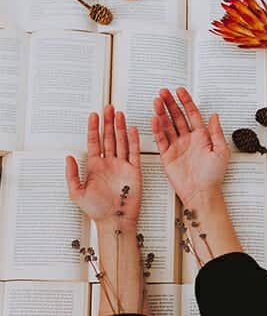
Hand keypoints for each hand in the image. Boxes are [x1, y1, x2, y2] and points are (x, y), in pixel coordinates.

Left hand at [66, 105, 141, 226]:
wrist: (115, 220)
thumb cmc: (96, 209)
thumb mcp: (77, 193)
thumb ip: (72, 174)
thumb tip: (68, 156)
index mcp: (95, 166)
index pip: (94, 142)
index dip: (93, 128)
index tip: (93, 115)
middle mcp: (109, 163)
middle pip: (108, 137)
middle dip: (108, 122)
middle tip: (108, 108)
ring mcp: (122, 165)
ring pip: (121, 141)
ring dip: (120, 128)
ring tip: (119, 114)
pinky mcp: (134, 170)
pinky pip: (134, 152)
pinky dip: (134, 140)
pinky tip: (132, 130)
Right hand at [151, 88, 229, 206]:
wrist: (201, 193)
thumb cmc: (213, 175)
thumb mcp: (221, 151)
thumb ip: (216, 132)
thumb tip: (214, 115)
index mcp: (201, 137)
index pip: (192, 114)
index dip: (186, 102)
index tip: (180, 91)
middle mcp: (188, 139)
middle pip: (177, 117)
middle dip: (170, 104)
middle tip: (163, 92)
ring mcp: (177, 146)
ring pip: (167, 125)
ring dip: (162, 113)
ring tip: (156, 102)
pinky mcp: (167, 156)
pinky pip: (161, 140)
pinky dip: (157, 130)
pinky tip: (154, 120)